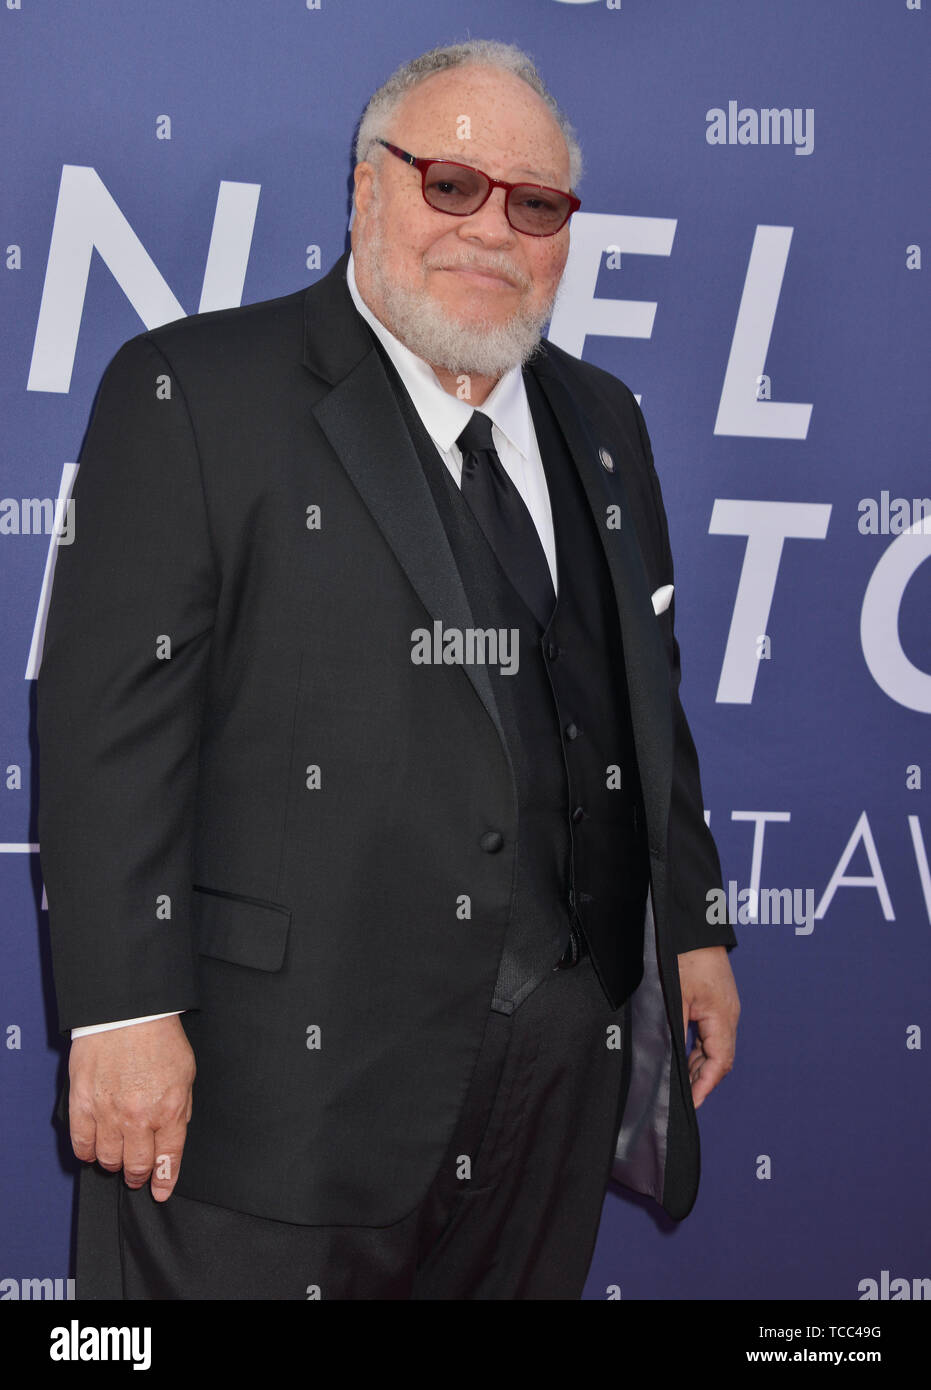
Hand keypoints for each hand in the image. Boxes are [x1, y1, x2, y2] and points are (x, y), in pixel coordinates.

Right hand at [68, 1015, 195, 1200]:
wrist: (127, 1012)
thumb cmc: (158, 1038)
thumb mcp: (186, 1074)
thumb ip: (180, 1109)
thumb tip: (173, 1135)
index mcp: (169, 1109)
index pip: (167, 1158)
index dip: (163, 1180)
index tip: (159, 1190)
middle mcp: (138, 1117)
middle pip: (136, 1164)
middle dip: (138, 1175)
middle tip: (137, 1175)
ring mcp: (108, 1112)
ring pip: (108, 1158)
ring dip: (113, 1163)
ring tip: (116, 1159)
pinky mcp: (82, 1103)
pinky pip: (81, 1142)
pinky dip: (87, 1152)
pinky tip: (92, 1150)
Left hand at [677, 946, 738, 1108]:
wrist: (693, 928)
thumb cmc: (685, 956)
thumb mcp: (674, 996)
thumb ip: (675, 1030)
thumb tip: (668, 1060)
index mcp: (722, 1017)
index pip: (719, 1063)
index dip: (705, 1086)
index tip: (692, 1103)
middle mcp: (729, 1016)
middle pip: (719, 1059)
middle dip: (701, 1080)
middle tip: (681, 1097)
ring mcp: (725, 1009)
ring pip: (715, 1048)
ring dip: (699, 1065)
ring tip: (680, 1082)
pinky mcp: (717, 1003)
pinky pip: (712, 1034)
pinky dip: (699, 1049)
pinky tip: (684, 1056)